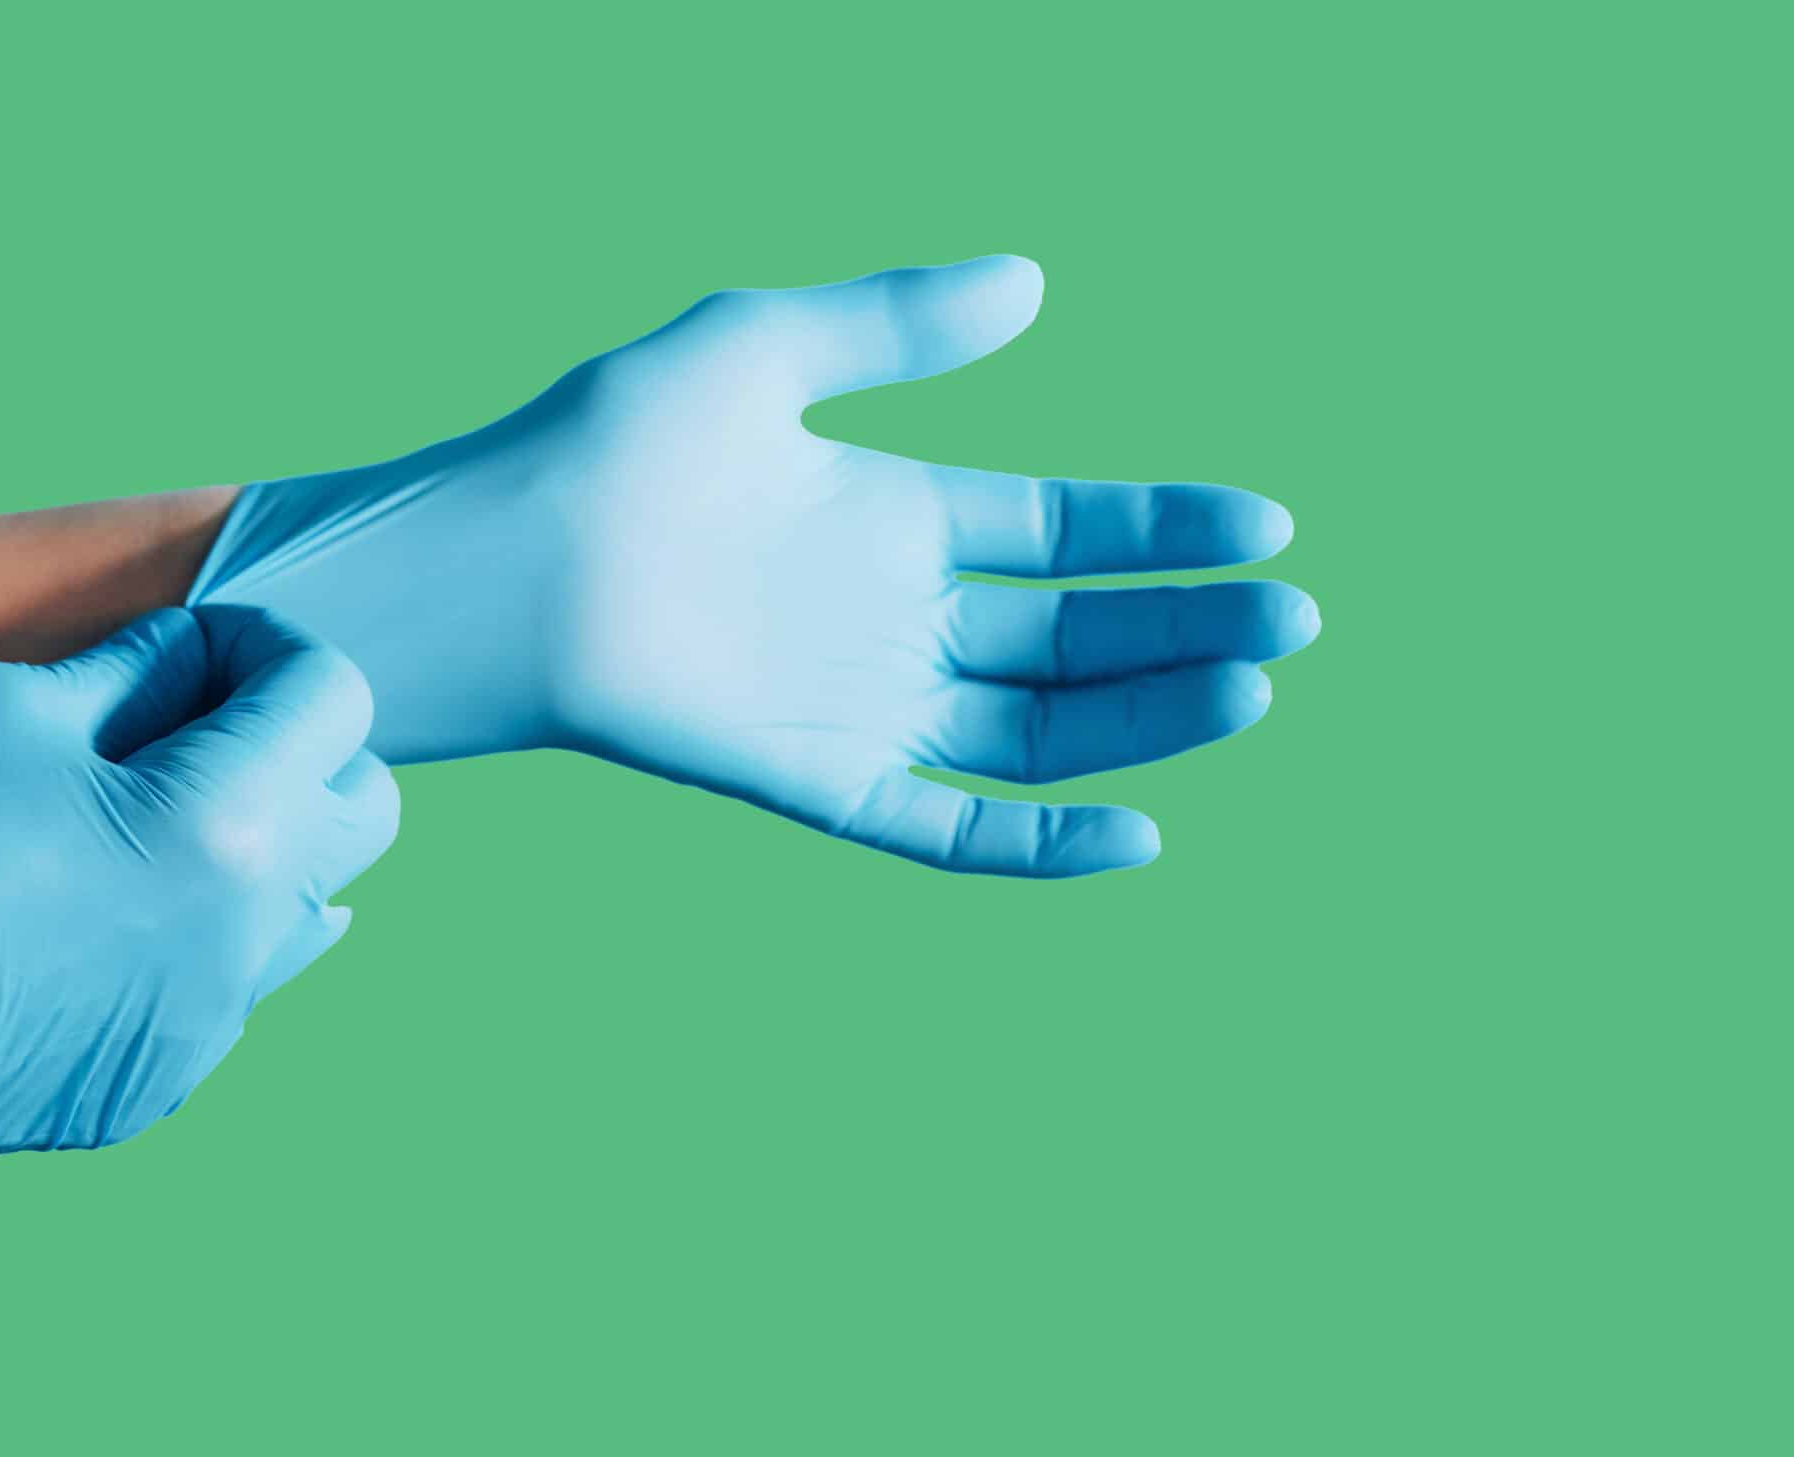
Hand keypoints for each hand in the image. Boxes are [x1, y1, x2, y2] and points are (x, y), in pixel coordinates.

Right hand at [0, 606, 397, 1311]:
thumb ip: (132, 670)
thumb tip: (192, 660)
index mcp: (230, 821)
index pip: (333, 694)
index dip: (263, 646)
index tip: (192, 648)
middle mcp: (252, 933)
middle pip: (361, 808)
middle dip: (297, 746)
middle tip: (190, 727)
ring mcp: (213, 1021)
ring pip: (305, 909)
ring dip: (254, 847)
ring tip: (140, 825)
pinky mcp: (159, 1080)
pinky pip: (223, 989)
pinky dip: (190, 938)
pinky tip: (93, 922)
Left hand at [195, 255, 1316, 876]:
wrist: (496, 562)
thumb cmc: (607, 441)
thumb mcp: (765, 348)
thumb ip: (896, 323)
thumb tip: (1033, 277)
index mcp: (890, 515)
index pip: (1064, 532)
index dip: (1165, 533)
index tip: (1265, 524)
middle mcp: (888, 617)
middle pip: (1076, 637)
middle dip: (1187, 629)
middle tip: (1297, 619)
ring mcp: (859, 704)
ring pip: (1037, 727)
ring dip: (1146, 718)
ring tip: (1252, 691)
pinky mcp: (817, 781)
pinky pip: (946, 826)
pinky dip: (1039, 842)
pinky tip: (1141, 830)